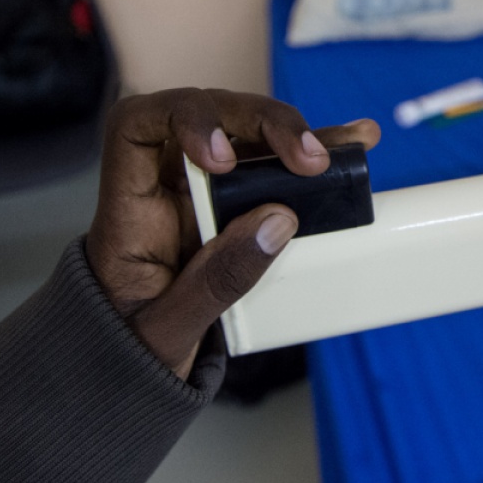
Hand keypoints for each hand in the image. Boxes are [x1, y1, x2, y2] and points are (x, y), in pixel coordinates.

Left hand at [85, 89, 379, 379]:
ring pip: (243, 133)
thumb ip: (216, 280)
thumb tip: (278, 220)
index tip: (225, 159)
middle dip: (259, 123)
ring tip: (343, 146)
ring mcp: (200, 191)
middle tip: (308, 157)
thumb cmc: (135, 343)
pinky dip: (308, 152)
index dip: (181, 120)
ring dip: (291, 132)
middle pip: (204, 115)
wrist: (130, 367)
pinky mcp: (232, 204)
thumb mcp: (168, 330)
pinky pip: (270, 165)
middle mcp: (163, 186)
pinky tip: (353, 142)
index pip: (135, 127)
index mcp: (129, 210)